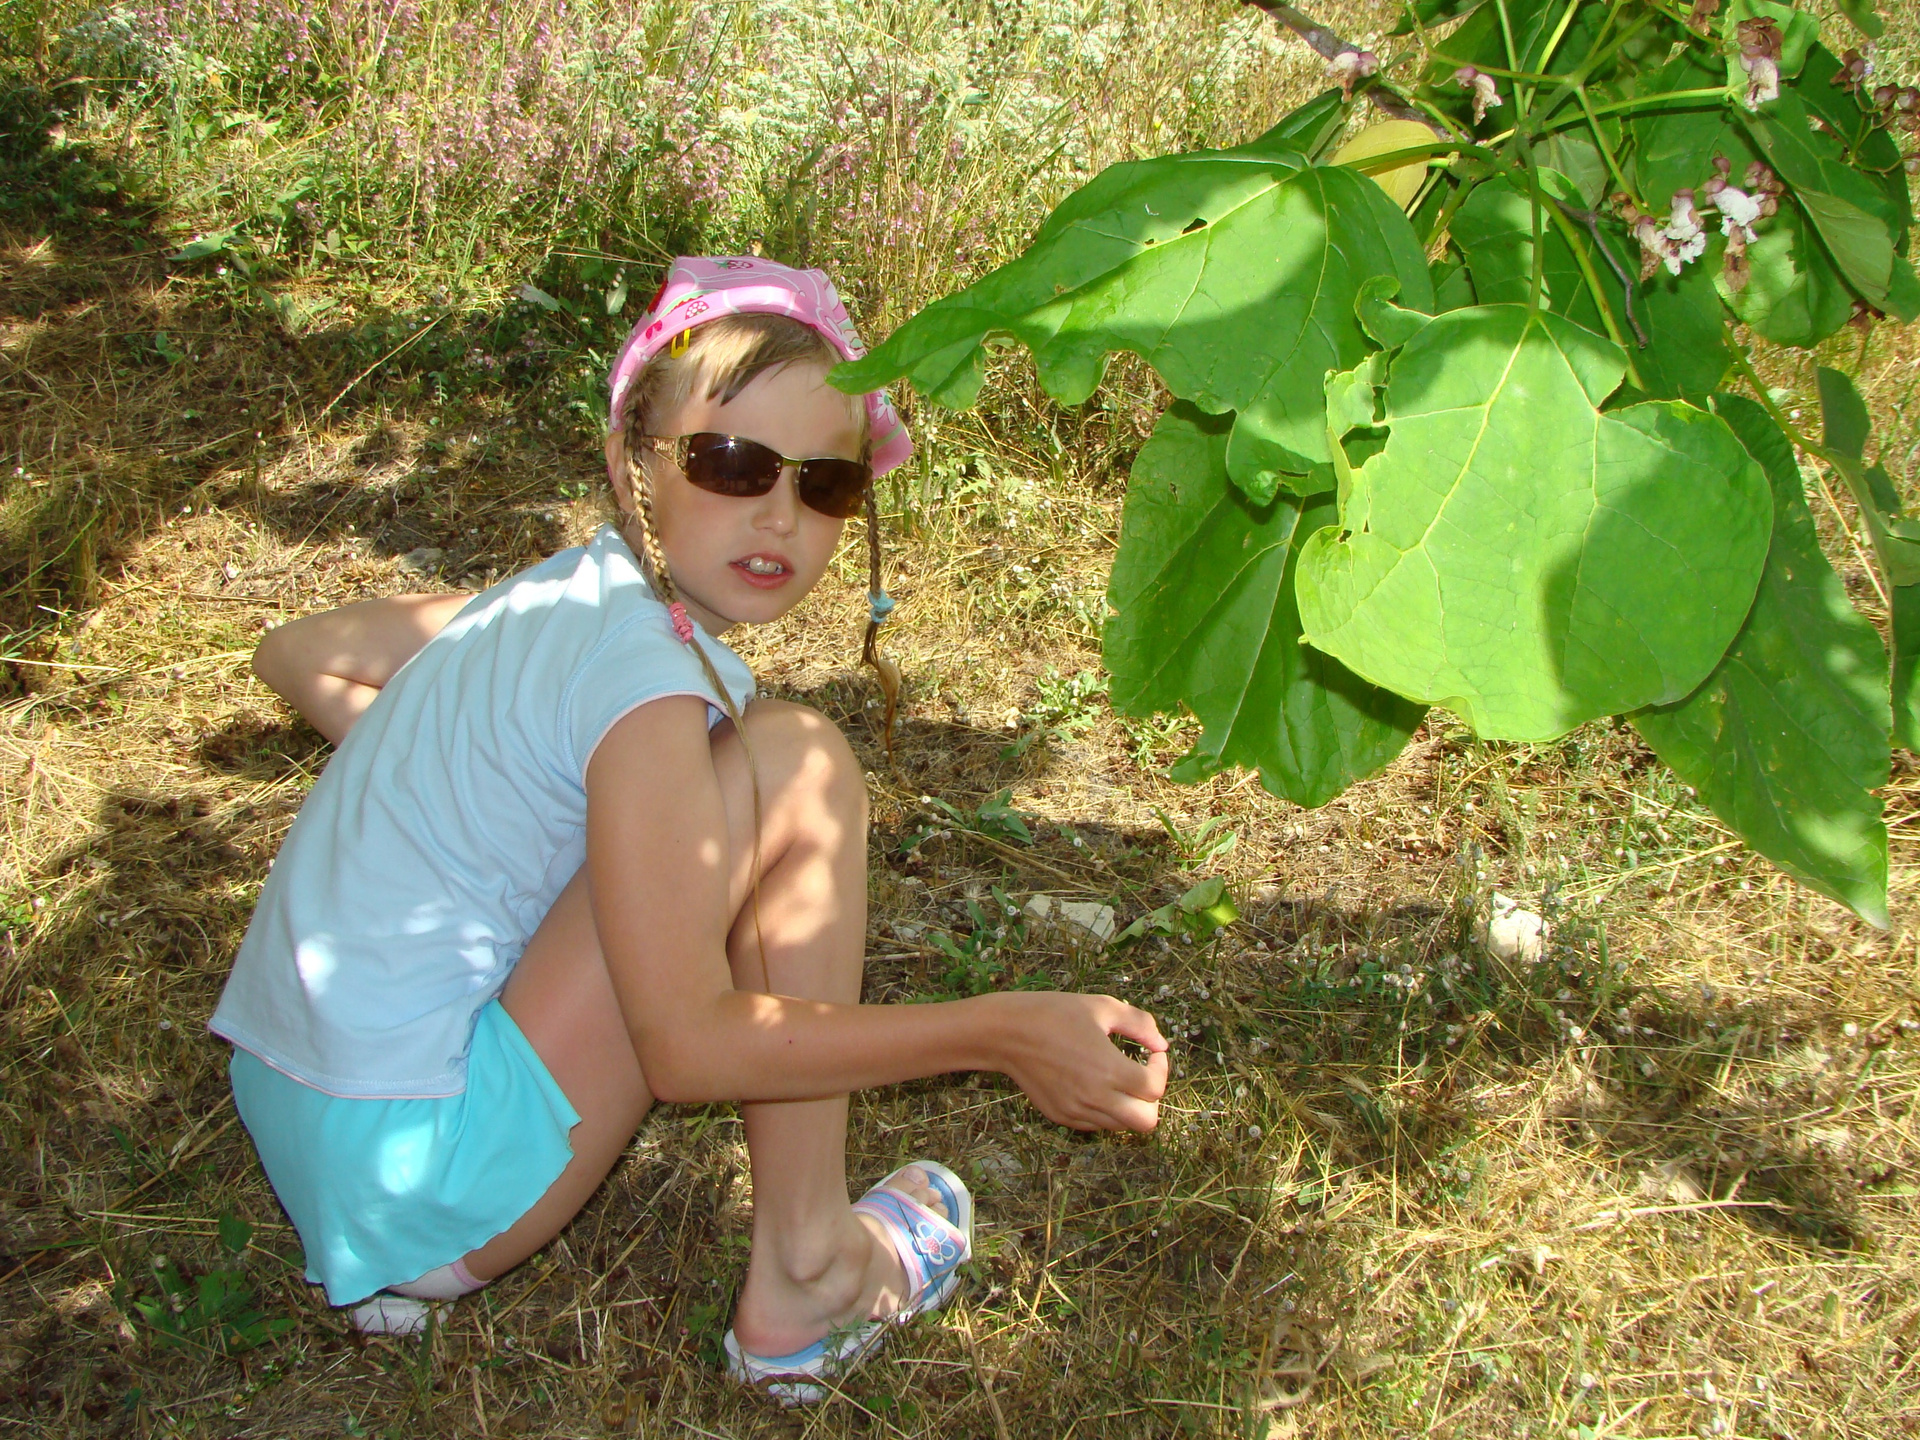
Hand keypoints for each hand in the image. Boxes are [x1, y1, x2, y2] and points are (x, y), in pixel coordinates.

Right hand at [989, 992, 1169, 1132]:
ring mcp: (1076, 1112)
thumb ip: (1140, 1024)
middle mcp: (1095, 1098)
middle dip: (1151, 1099)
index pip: (1155, 1089)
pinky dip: (1105, 1110)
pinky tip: (1095, 1084)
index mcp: (1109, 1070)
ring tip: (1117, 1078)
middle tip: (1141, 1075)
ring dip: (1129, 1105)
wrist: (1006, 1032)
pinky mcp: (1062, 1117)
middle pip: (1146, 1121)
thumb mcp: (1102, 1007)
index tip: (1151, 1053)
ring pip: (1121, 1126)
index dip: (1162, 1069)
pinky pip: (1096, 1124)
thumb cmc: (1054, 1013)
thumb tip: (1161, 1045)